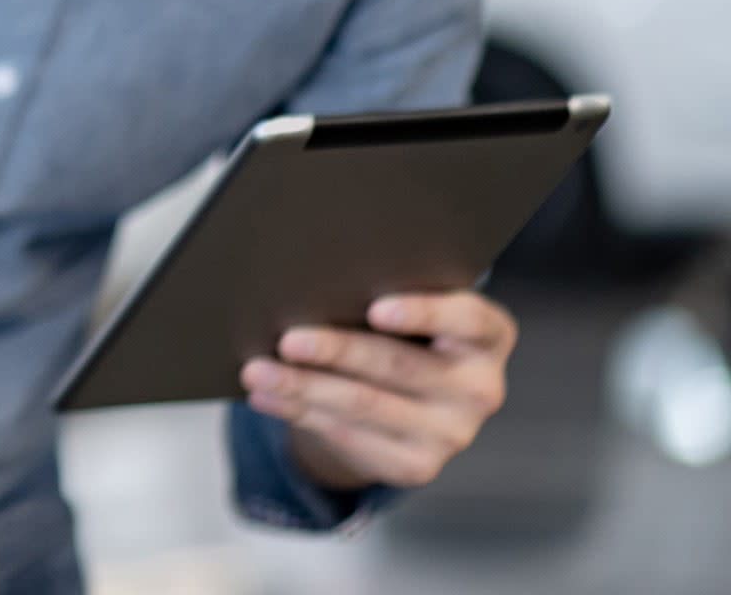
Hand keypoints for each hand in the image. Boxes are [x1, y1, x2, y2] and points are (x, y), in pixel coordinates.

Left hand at [239, 290, 516, 492]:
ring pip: (366, 404)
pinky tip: (267, 397)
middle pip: (399, 364)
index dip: (424, 312)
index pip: (469, 319)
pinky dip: (300, 412)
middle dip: (336, 351)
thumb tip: (314, 278)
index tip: (376, 307)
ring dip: (303, 387)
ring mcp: (452, 433)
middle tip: (287, 339)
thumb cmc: (403, 330)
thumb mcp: (410, 307)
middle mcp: (479, 388)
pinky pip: (350, 436)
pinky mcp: (418, 466)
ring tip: (257, 371)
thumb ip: (384, 289)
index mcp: (487, 336)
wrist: (409, 400)